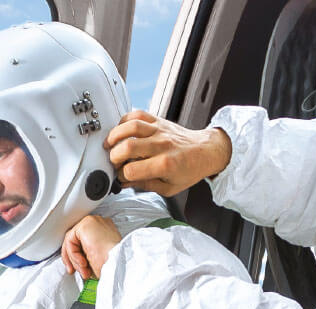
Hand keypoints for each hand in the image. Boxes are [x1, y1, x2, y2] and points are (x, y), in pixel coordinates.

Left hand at [61, 215, 120, 279]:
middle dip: (74, 259)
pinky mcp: (85, 225)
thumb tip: (79, 259)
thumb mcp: (98, 260)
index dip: (80, 255)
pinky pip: (70, 240)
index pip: (86, 240)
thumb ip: (88, 255)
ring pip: (72, 241)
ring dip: (75, 260)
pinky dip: (73, 255)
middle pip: (77, 239)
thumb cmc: (113, 266)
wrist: (119, 266)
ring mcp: (93, 222)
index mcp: (106, 231)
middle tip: (80, 272)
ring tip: (85, 270)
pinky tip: (83, 263)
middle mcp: (100, 224)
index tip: (81, 268)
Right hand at [106, 110, 232, 196]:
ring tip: (110, 145)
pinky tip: (121, 130)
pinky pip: (138, 114)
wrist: (206, 151)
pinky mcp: (159, 121)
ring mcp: (160, 130)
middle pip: (128, 147)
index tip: (121, 177)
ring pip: (130, 127)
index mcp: (166, 164)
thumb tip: (126, 183)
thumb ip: (146, 185)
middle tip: (113, 162)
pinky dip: (125, 120)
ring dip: (115, 136)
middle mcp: (162, 145)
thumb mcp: (170, 188)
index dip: (122, 176)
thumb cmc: (190, 169)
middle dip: (114, 157)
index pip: (132, 170)